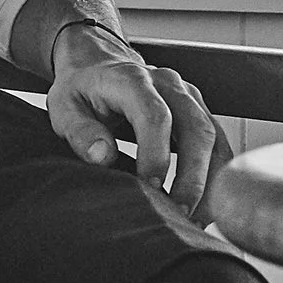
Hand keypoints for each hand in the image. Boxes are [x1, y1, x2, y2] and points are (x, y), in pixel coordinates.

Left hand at [47, 23, 227, 223]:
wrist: (99, 64)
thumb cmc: (81, 89)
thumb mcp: (64, 107)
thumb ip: (80, 131)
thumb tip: (104, 156)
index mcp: (132, 80)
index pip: (155, 116)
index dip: (156, 154)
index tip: (149, 187)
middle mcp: (168, 85)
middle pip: (196, 128)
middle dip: (192, 176)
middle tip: (179, 213)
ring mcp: (189, 97)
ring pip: (213, 138)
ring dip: (210, 181)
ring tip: (195, 218)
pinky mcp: (199, 111)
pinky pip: (218, 144)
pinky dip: (217, 176)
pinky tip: (206, 206)